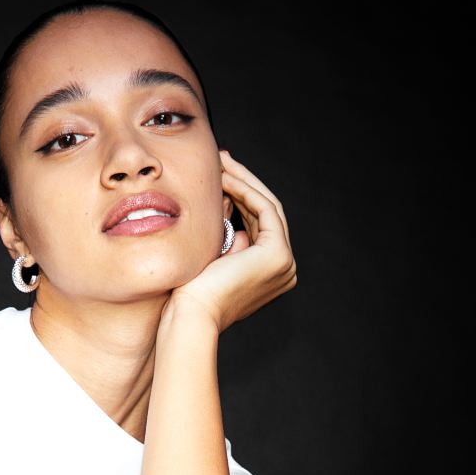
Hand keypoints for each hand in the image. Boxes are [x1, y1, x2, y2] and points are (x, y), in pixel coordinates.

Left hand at [167, 149, 296, 332]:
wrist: (191, 315)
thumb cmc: (191, 294)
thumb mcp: (214, 258)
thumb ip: (229, 240)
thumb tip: (232, 217)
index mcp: (270, 274)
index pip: (260, 224)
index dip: (241, 195)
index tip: (220, 174)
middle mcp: (284, 270)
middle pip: (266, 213)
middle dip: (244, 183)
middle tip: (222, 160)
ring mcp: (284, 264)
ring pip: (268, 207)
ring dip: (244, 181)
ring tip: (221, 162)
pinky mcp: (278, 255)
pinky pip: (265, 210)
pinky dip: (246, 190)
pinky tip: (224, 178)